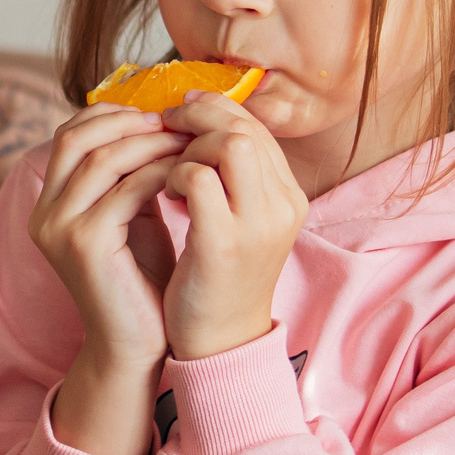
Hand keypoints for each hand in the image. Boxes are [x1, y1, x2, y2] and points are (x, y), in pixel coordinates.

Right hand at [31, 102, 187, 454]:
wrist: (139, 344)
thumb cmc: (143, 278)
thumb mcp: (132, 213)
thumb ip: (130, 173)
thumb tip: (156, 118)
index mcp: (49, 201)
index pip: (71, 133)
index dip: (115, 114)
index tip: (161, 113)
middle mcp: (43, 212)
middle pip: (77, 136)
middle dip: (131, 121)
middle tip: (177, 119)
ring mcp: (58, 228)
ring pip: (103, 158)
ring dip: (151, 143)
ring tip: (189, 141)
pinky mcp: (84, 244)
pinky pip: (126, 189)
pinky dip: (161, 172)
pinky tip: (188, 172)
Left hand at [158, 90, 308, 359]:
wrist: (219, 343)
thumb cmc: (218, 277)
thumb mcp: (237, 220)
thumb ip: (231, 177)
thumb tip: (199, 120)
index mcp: (289, 198)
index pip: (256, 127)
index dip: (216, 110)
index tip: (181, 112)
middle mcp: (283, 206)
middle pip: (246, 128)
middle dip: (199, 117)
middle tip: (165, 127)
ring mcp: (257, 225)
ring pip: (229, 143)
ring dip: (189, 145)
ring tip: (170, 168)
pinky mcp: (223, 243)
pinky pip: (197, 178)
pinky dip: (173, 174)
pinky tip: (165, 193)